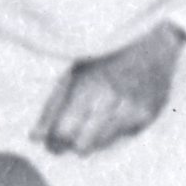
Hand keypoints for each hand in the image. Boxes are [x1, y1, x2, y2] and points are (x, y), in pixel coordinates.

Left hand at [35, 28, 182, 156]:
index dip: (54, 138)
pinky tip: (118, 108)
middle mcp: (113, 101)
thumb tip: (35, 138)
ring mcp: (134, 110)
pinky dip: (116, 129)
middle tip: (73, 129)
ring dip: (94, 136)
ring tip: (96, 114)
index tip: (52, 136)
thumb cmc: (105, 52)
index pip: (64, 132)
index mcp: (88, 86)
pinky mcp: (149, 115)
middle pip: (82, 146)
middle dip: (73, 141)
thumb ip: (53, 105)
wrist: (151, 38)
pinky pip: (123, 137)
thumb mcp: (73, 71)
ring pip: (102, 145)